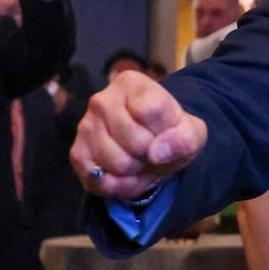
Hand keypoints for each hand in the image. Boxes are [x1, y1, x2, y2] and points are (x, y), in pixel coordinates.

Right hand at [71, 70, 207, 200]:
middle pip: (135, 141)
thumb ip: (185, 138)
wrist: (153, 149)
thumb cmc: (170, 134)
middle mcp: (102, 100)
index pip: (153, 110)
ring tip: (140, 160)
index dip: (166, 131)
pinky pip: (101, 181)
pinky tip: (126, 174)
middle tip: (152, 150)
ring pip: (118, 163)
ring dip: (136, 172)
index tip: (166, 130)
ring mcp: (85, 126)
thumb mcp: (191, 133)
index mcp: (131, 84)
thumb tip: (156, 152)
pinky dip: (121, 185)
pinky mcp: (77, 153)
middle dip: (150, 154)